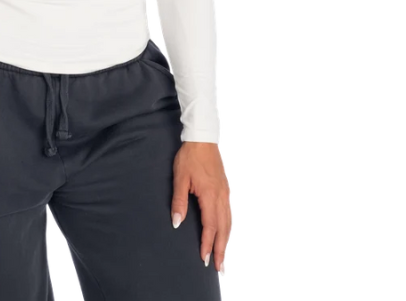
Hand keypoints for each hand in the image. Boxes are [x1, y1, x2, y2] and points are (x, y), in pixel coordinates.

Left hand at [171, 141, 230, 272]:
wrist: (202, 139)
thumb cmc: (189, 157)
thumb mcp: (180, 177)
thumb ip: (179, 201)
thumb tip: (176, 223)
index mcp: (210, 195)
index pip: (210, 225)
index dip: (208, 244)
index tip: (205, 259)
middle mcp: (221, 196)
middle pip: (223, 228)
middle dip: (221, 249)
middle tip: (219, 268)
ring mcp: (225, 193)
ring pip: (228, 222)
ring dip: (226, 241)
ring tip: (223, 256)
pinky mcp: (225, 189)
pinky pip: (229, 213)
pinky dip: (228, 228)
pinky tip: (224, 233)